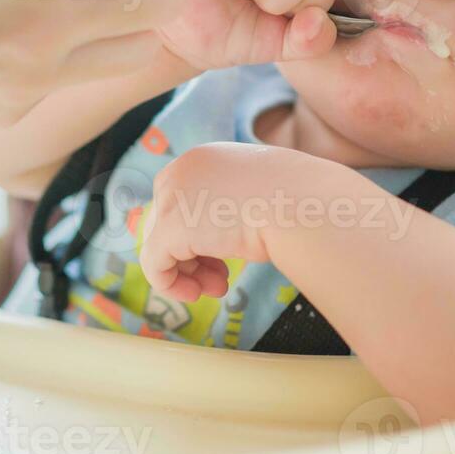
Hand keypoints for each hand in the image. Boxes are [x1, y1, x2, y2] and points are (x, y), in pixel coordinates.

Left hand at [138, 142, 287, 302]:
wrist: (300, 203)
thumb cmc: (295, 199)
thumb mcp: (260, 192)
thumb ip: (232, 204)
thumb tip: (227, 229)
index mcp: (205, 158)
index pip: (182, 200)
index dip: (199, 235)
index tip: (222, 258)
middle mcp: (181, 170)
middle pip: (168, 222)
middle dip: (193, 256)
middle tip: (221, 278)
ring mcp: (172, 197)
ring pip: (160, 244)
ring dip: (188, 273)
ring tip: (216, 288)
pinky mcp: (169, 228)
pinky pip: (154, 264)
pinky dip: (170, 285)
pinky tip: (196, 295)